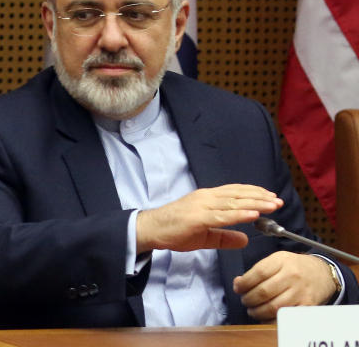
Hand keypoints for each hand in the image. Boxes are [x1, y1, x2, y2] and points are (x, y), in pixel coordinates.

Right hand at [136, 184, 281, 252]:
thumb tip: (246, 239)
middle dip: (260, 197)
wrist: (151, 229)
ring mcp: (202, 206)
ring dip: (255, 203)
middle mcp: (206, 197)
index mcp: (207, 198)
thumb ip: (225, 237)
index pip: (234, 191)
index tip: (270, 196)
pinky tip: (253, 214)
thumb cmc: (174, 230)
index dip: (254, 193)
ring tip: (272, 205)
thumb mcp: (205, 235)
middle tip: (278, 201)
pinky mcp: (198, 218)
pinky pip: (223, 215)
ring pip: (234, 202)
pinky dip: (239, 214)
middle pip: (238, 194)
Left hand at [233, 252, 336, 320]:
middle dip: (248, 299)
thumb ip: (257, 270)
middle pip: (263, 292)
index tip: (238, 288)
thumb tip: (238, 283)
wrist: (322, 273)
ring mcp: (300, 292)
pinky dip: (271, 320)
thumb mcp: (277, 260)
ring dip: (258, 311)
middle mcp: (292, 276)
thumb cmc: (294, 267)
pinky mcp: (307, 306)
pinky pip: (285, 317)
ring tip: (253, 310)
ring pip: (273, 307)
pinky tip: (265, 317)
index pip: (258, 273)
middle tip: (245, 301)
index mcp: (282, 261)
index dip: (244, 283)